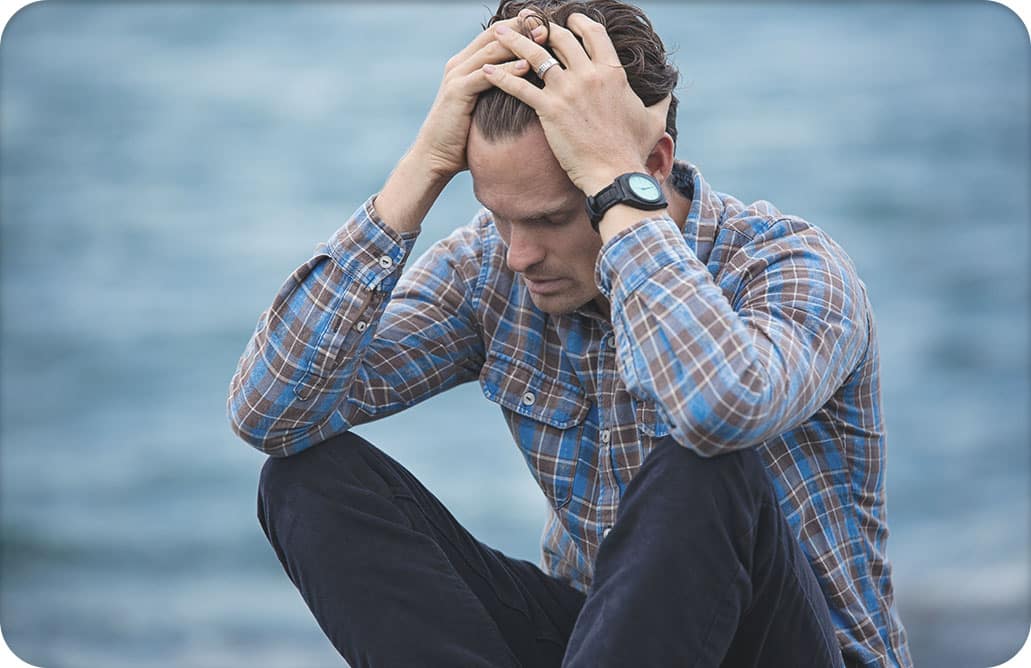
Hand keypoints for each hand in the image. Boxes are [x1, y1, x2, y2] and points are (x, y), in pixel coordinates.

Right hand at [410, 15, 543, 179]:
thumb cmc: (464, 137)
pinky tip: (527, 66)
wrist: (435, 156)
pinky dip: (507, 69)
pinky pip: (485, 76)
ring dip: (518, 43)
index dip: (520, 26)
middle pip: (494, 34)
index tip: (546, 24)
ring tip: (543, 39)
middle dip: (521, 28)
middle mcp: (460, 64)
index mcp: (467, 63)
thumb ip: (500, 92)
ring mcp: (457, 76)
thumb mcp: (484, 108)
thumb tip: (530, 90)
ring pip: (491, 50)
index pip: (496, 34)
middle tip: (548, 24)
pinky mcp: (457, 92)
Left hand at [484, 13, 670, 194]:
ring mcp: (568, 90)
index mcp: (613, 72)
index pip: (593, 34)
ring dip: (513, 41)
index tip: (567, 20)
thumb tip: (668, 91)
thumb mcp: (654, 121)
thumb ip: (660, 101)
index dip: (578, 22)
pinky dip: (500, 77)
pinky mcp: (549, 109)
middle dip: (542, 28)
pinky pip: (519, 87)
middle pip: (560, 38)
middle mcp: (589, 74)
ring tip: (498, 33)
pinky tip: (485, 72)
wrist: (615, 173)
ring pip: (535, 55)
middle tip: (527, 24)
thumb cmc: (633, 150)